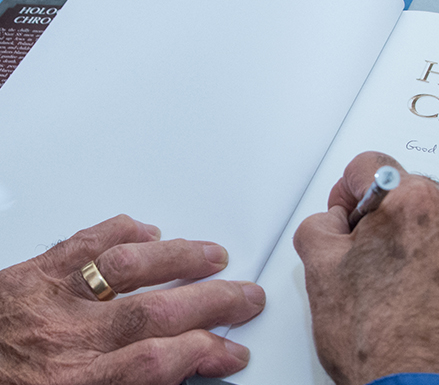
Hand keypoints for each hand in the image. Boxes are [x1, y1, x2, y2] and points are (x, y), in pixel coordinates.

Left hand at [0, 215, 264, 384]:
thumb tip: (178, 372)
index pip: (157, 363)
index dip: (206, 353)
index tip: (231, 351)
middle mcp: (64, 339)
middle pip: (156, 313)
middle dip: (213, 302)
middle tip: (246, 297)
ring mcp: (47, 300)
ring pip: (126, 269)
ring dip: (179, 260)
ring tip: (214, 256)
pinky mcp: (27, 274)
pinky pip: (79, 243)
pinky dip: (119, 231)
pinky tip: (147, 231)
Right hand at [294, 152, 438, 384]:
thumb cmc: (378, 340)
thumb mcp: (319, 271)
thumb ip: (319, 225)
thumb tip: (331, 222)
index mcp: (413, 200)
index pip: (369, 166)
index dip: (346, 192)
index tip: (346, 215)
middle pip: (405, 192)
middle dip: (381, 218)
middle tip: (364, 258)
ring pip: (433, 220)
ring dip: (412, 239)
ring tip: (393, 284)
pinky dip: (437, 261)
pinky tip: (416, 293)